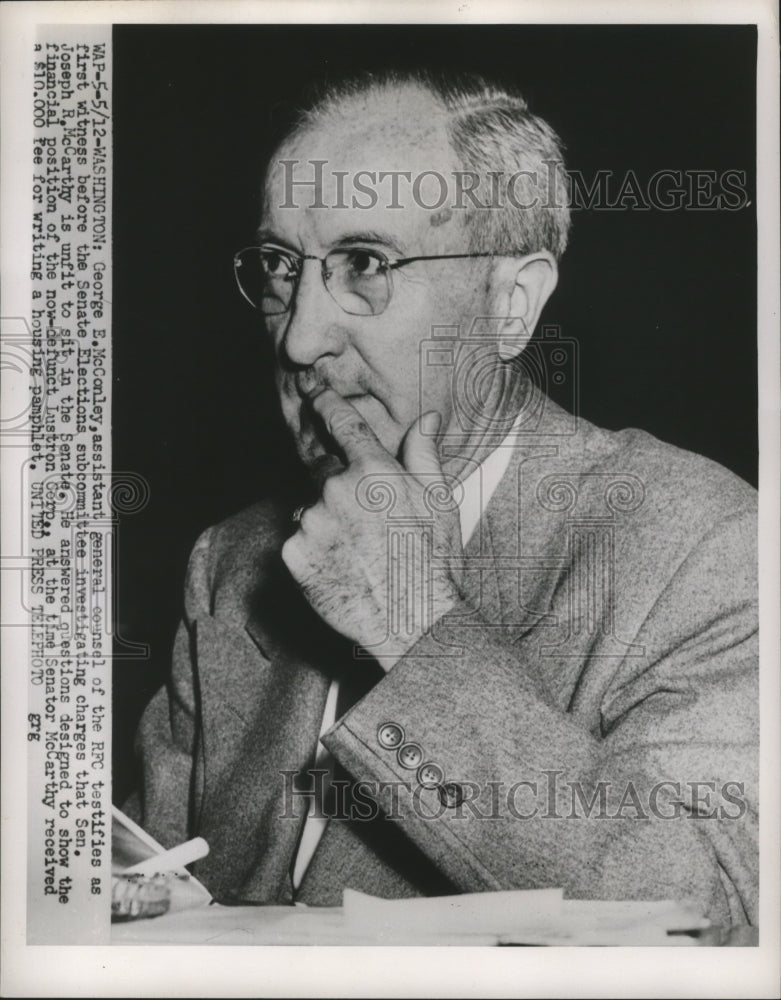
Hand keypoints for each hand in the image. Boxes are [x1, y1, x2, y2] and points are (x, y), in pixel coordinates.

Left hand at [281, 389, 463, 669]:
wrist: (412, 623)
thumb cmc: (433, 563)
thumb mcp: (440, 503)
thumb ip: (424, 455)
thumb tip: (427, 418)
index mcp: (373, 471)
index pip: (341, 423)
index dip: (326, 404)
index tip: (314, 391)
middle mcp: (335, 490)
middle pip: (325, 472)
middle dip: (340, 488)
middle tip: (369, 524)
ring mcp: (310, 523)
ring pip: (310, 510)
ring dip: (326, 521)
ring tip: (359, 553)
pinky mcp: (293, 554)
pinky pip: (297, 541)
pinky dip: (313, 550)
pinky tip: (342, 568)